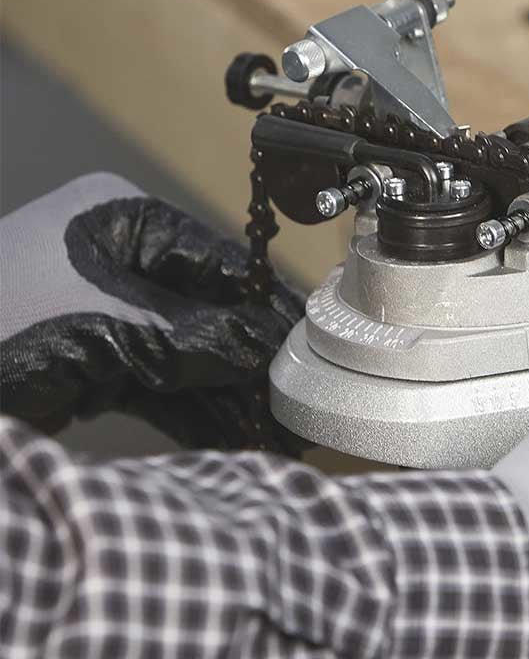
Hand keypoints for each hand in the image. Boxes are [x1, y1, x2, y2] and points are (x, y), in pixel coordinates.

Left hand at [0, 174, 302, 449]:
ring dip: (228, 397)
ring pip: (187, 356)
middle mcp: (117, 260)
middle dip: (249, 364)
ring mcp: (104, 313)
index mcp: (121, 221)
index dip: (265, 309)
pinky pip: (160, 386)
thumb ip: (200, 336)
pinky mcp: (92, 361)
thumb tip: (273, 346)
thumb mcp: (108, 326)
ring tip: (277, 434)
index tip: (307, 350)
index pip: (219, 263)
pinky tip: (236, 437)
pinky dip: (194, 414)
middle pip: (208, 313)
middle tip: (296, 405)